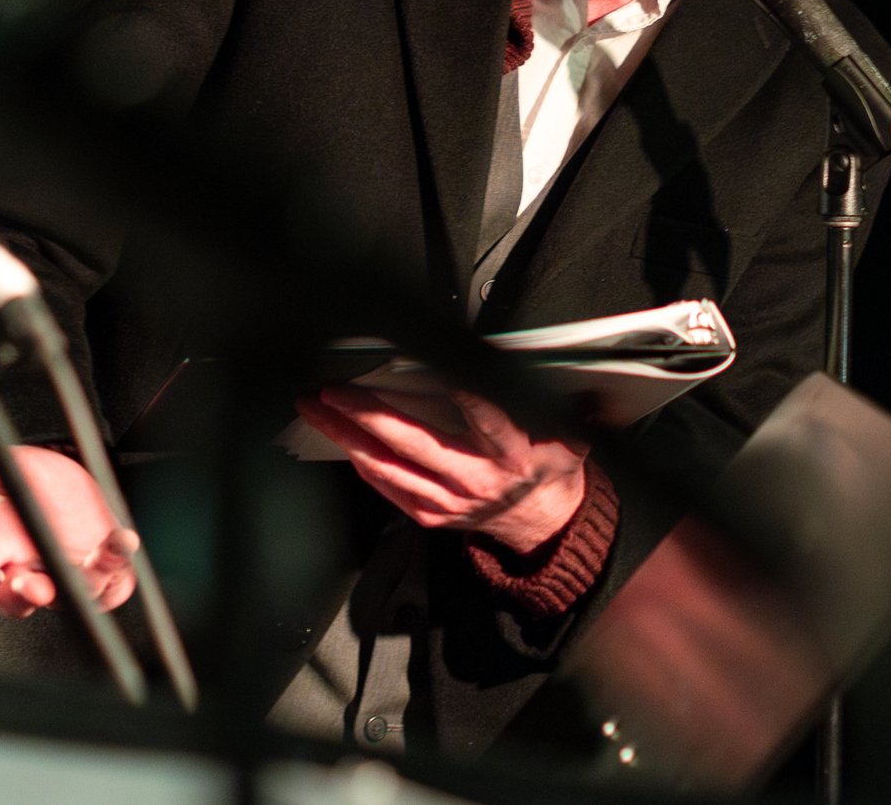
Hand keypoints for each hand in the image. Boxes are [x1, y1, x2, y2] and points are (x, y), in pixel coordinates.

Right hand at [0, 445, 138, 618]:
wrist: (83, 495)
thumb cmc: (41, 490)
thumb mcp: (16, 469)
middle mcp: (27, 575)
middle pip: (16, 597)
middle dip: (20, 593)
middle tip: (26, 583)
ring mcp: (65, 582)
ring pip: (66, 593)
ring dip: (74, 581)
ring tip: (85, 562)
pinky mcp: (101, 580)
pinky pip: (109, 576)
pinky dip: (114, 557)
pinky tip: (121, 540)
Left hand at [295, 386, 587, 553]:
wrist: (544, 526)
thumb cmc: (551, 469)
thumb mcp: (569, 433)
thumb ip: (565, 403)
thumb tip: (574, 374)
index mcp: (511, 455)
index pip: (484, 416)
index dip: (460, 391)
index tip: (427, 364)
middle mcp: (474, 481)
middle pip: (412, 443)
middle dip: (366, 413)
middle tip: (333, 389)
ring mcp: (446, 502)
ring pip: (385, 467)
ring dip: (346, 436)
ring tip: (316, 408)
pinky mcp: (429, 515)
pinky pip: (384, 486)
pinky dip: (358, 461)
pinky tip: (337, 438)